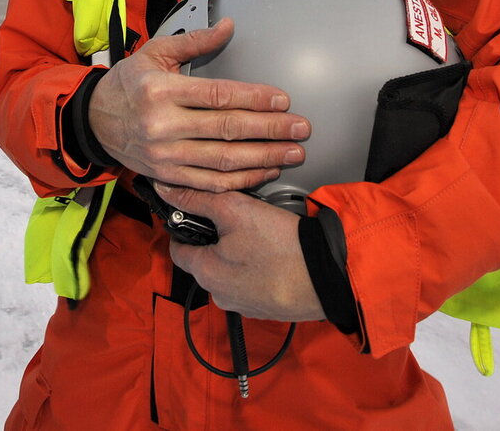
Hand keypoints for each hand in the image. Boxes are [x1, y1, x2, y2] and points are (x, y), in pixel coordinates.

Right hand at [88, 18, 309, 192]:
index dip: (255, 98)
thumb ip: (194, 42)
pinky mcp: (167, 175)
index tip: (284, 99)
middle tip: (301, 128)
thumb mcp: (154, 53)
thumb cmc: (127, 84)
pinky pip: (211, 182)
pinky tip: (265, 171)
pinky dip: (242, 179)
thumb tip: (229, 26)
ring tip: (293, 152)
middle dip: (271, 129)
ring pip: (224, 160)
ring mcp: (165, 155)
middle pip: (227, 129)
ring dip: (264, 157)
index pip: (218, 95)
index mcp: (161, 91)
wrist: (94, 122)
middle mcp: (163, 125)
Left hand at [156, 183, 323, 321]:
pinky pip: (254, 284)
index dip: (185, 226)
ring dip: (239, 255)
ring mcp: (245, 305)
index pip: (177, 249)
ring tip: (261, 237)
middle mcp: (220, 295)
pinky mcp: (268, 308)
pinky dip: (259, 270)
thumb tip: (168, 190)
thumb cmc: (284, 246)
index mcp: (206, 273)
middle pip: (205, 261)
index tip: (197, 215)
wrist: (331, 275)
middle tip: (238, 221)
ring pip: (230, 273)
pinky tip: (275, 254)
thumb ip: (197, 198)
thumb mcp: (235, 209)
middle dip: (217, 241)